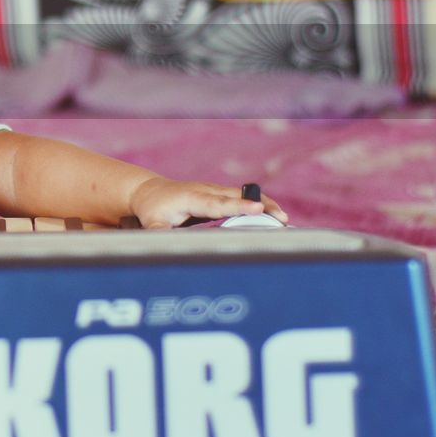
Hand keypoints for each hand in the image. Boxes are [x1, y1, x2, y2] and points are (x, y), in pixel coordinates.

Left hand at [126, 177, 286, 229]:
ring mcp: (215, 191)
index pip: (218, 203)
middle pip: (238, 197)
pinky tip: (274, 217)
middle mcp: (207, 191)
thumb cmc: (152, 208)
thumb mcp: (152, 222)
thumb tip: (165, 245)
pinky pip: (242, 198)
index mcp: (192, 198)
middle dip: (260, 205)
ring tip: (284, 220)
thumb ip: (159, 233)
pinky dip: (259, 205)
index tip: (257, 208)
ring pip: (244, 195)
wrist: (151, 191)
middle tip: (281, 218)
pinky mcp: (220, 195)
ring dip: (264, 205)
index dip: (238, 206)